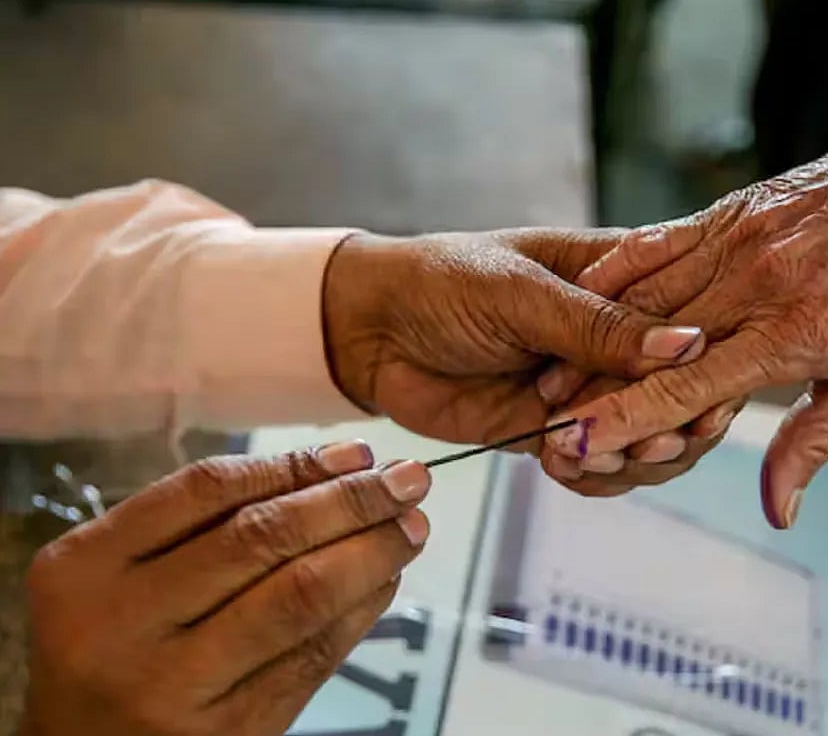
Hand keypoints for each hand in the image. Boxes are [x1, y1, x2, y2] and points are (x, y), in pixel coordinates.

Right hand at [20, 442, 429, 735]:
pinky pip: (313, 657)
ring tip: (410, 527)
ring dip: (371, 553)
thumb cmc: (108, 646)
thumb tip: (337, 471)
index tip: (355, 453)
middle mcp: (124, 626)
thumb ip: (202, 524)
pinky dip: (361, 610)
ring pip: (298, 597)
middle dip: (350, 501)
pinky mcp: (229, 732)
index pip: (207, 491)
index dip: (293, 465)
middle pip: (261, 539)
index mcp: (85, 568)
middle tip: (408, 479)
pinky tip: (385, 580)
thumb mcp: (118, 575)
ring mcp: (177, 686)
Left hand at [321, 229, 706, 451]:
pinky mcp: (558, 429)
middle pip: (683, 389)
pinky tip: (566, 467)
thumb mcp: (521, 291)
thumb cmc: (441, 280)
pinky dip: (593, 475)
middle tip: (653, 441)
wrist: (369, 330)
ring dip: (634, 455)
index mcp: (624, 277)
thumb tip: (687, 345)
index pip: (694, 320)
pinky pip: (600, 463)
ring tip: (598, 456)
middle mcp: (617, 335)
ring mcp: (590, 386)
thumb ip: (599, 325)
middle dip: (673, 421)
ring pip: (648, 434)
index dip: (709, 364)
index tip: (705, 399)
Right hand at [538, 121, 827, 526]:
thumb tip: (778, 511)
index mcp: (794, 334)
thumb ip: (812, 441)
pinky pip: (653, 245)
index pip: (689, 388)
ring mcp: (736, 242)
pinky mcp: (724, 213)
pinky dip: (612, 275)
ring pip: (641, 296)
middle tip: (541, 425)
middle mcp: (756, 286)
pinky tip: (577, 301)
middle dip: (590, 390)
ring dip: (589, 339)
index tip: (575, 446)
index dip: (626, 420)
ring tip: (547, 378)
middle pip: (649, 347)